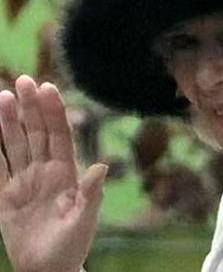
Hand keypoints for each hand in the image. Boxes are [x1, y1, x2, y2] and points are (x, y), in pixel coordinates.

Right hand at [0, 75, 106, 271]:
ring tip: (2, 96)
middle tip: (23, 80)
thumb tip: (102, 166)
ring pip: (16, 144)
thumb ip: (92, 194)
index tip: (47, 88)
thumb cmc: (72, 245)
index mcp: (66, 173)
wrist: (50, 270)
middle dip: (30, 107)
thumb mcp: (84, 220)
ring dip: (8, 122)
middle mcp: (45, 171)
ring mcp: (25, 182)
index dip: (54, 112)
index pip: (59, 135)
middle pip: (36, 132)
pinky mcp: (6, 197)